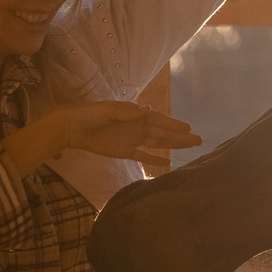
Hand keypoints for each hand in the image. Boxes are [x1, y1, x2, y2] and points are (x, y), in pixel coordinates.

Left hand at [4, 100, 199, 173]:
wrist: (72, 127)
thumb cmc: (90, 115)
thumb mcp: (108, 111)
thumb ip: (128, 113)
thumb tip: (149, 109)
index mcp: (135, 114)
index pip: (159, 120)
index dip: (173, 124)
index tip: (188, 128)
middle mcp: (138, 126)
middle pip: (163, 133)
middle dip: (180, 136)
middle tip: (199, 139)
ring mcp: (133, 140)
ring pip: (158, 144)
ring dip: (173, 146)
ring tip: (191, 148)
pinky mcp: (125, 151)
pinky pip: (144, 156)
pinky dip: (155, 159)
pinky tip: (168, 163)